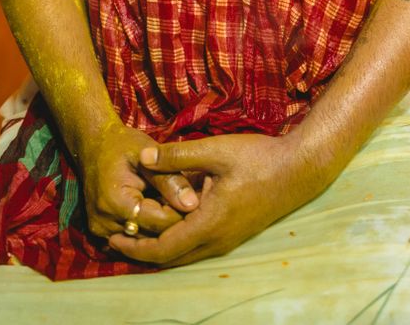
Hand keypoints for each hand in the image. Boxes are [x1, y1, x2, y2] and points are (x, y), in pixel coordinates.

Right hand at [78, 121, 199, 240]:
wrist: (93, 146)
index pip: (159, 222)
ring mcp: (100, 231)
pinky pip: (129, 240)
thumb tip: (192, 204)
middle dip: (172, 223)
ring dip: (158, 229)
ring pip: (142, 242)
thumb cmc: (123, 145)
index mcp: (116, 202)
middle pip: (151, 237)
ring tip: (170, 205)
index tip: (194, 199)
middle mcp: (104, 223)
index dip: (180, 212)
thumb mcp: (148, 155)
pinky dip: (144, 231)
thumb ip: (170, 180)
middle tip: (186, 204)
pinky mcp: (99, 234)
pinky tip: (153, 213)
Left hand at [107, 131, 316, 266]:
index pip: (163, 249)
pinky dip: (176, 241)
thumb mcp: (215, 151)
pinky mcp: (233, 234)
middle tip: (116, 239)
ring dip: (158, 247)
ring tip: (135, 232)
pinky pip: (197, 247)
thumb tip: (143, 157)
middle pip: (170, 258)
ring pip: (184, 254)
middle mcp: (216, 241)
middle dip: (141, 252)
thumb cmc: (257, 158)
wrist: (297, 170)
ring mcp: (226, 241)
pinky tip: (168, 221)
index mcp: (208, 224)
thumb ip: (178, 156)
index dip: (135, 248)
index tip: (112, 239)